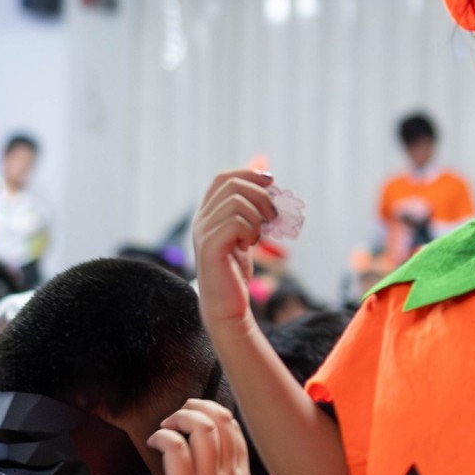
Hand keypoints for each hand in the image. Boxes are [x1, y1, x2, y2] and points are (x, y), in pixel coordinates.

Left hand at [152, 400, 253, 474]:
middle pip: (222, 421)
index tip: (201, 417)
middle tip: (182, 412)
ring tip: (168, 424)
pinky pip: (177, 448)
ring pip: (203, 428)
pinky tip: (155, 441)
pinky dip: (164, 436)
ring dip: (181, 417)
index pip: (236, 431)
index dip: (217, 415)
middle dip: (200, 407)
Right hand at [193, 171, 276, 328]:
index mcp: (208, 213)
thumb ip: (252, 205)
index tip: (271, 181)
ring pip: (236, 202)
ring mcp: (202, 232)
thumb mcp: (247, 230)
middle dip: (260, 195)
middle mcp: (201, 219)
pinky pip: (236, 222)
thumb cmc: (236, 269)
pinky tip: (248, 246)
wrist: (227, 304)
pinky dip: (250, 231)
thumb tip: (263, 170)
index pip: (224, 178)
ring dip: (257, 217)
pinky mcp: (209, 246)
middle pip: (232, 186)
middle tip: (273, 216)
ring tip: (257, 237)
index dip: (248, 173)